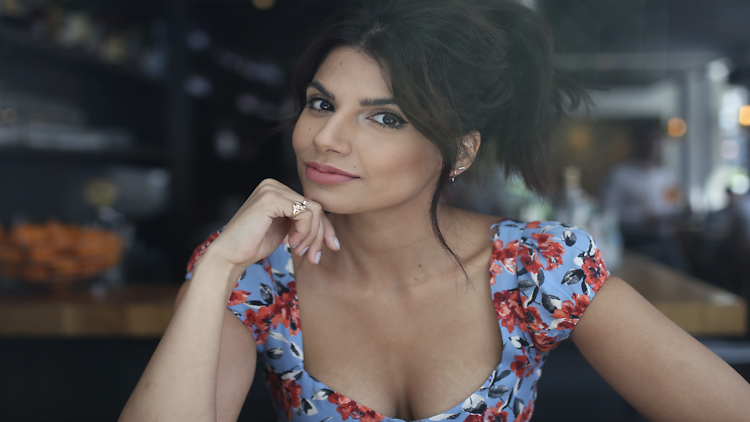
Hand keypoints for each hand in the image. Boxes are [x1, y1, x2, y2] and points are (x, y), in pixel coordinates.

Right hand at [206, 179, 338, 272]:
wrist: (230, 255)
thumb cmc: (254, 244)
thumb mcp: (285, 229)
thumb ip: (302, 221)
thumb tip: (329, 227)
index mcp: (277, 190)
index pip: (312, 205)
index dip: (325, 228)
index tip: (331, 247)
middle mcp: (274, 185)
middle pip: (316, 207)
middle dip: (320, 235)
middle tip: (314, 256)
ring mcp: (271, 189)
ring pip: (314, 211)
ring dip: (311, 236)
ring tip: (298, 250)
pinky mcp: (271, 198)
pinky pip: (305, 214)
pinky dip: (304, 232)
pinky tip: (291, 243)